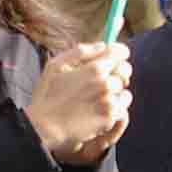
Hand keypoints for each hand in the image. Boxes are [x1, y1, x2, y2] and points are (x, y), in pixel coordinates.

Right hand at [30, 41, 131, 163]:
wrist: (45, 127)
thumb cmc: (47, 95)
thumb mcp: (55, 66)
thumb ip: (80, 51)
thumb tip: (102, 45)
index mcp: (93, 68)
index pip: (120, 52)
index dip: (119, 52)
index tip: (116, 56)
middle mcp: (105, 84)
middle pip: (125, 70)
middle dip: (118, 71)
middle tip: (105, 78)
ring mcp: (109, 102)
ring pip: (125, 90)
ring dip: (116, 92)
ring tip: (99, 96)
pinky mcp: (110, 118)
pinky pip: (123, 108)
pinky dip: (116, 108)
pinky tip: (100, 108)